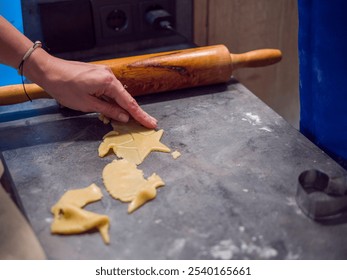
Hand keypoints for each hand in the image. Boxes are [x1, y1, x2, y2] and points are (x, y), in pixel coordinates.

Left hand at [25, 49, 156, 128]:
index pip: (129, 103)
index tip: (151, 123)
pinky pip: (110, 89)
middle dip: (135, 112)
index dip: (141, 115)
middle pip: (125, 97)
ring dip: (123, 106)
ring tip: (133, 119)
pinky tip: (116, 109)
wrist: (48, 70)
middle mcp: (109, 75)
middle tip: (146, 123)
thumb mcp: (88, 104)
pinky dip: (114, 100)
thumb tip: (124, 116)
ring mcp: (104, 73)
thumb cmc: (64, 87)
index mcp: (108, 82)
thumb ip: (108, 110)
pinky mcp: (98, 74)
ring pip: (117, 94)